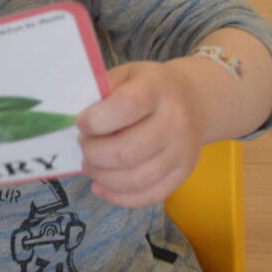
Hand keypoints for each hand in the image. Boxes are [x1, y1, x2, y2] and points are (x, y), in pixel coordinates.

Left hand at [77, 60, 205, 207]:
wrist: (193, 100)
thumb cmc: (149, 87)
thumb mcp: (127, 74)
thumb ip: (102, 91)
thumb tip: (77, 119)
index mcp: (157, 89)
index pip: (124, 108)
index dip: (95, 120)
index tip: (81, 123)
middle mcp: (175, 121)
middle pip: (126, 152)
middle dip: (93, 153)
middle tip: (84, 145)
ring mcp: (182, 151)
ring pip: (136, 179)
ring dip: (102, 177)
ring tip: (89, 166)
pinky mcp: (183, 174)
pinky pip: (149, 196)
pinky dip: (119, 197)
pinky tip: (101, 186)